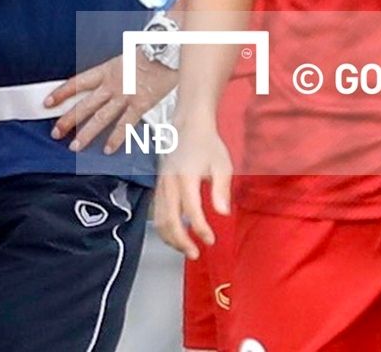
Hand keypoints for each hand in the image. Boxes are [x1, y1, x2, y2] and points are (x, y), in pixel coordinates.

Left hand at [46, 54, 177, 154]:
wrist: (168, 48)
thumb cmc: (151, 50)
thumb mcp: (126, 58)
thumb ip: (115, 73)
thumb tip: (106, 84)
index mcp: (106, 70)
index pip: (77, 83)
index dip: (61, 93)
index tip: (48, 102)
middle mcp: (112, 84)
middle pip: (84, 104)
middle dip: (68, 120)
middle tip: (56, 132)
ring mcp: (125, 95)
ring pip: (100, 118)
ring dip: (86, 133)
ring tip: (75, 146)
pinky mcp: (140, 104)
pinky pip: (125, 124)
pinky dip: (117, 138)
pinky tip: (108, 149)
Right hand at [153, 121, 232, 259]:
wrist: (187, 126)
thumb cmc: (208, 145)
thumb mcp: (222, 164)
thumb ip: (221, 190)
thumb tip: (223, 213)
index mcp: (185, 176)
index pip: (191, 210)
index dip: (200, 229)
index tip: (211, 240)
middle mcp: (169, 183)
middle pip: (169, 219)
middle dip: (181, 241)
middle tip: (195, 254)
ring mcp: (160, 185)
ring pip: (159, 219)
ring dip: (171, 238)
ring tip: (187, 250)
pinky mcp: (158, 186)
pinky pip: (157, 212)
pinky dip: (165, 228)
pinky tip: (177, 236)